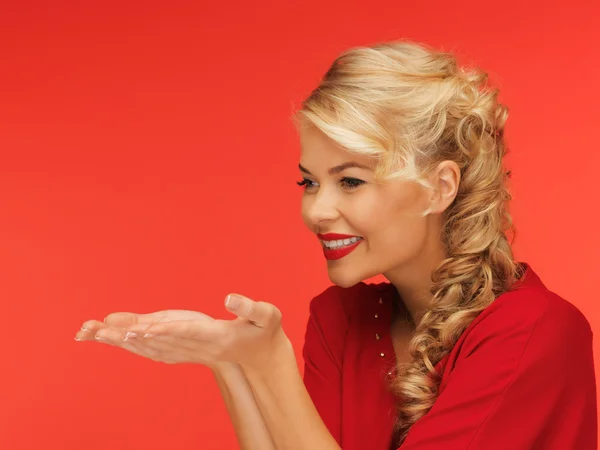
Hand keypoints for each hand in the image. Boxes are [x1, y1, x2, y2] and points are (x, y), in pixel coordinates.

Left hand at [75, 294, 291, 371]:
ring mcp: (190, 352)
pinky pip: (155, 350)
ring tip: (94, 333)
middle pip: (160, 341)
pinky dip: (135, 345)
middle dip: (129, 335)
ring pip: (152, 347)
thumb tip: (229, 297)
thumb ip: (251, 307)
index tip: (143, 329)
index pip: (188, 333)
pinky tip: (117, 340)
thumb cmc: (265, 332)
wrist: (261, 357)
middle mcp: (199, 348)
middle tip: (99, 330)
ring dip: (124, 341)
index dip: (166, 331)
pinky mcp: (185, 351)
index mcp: (218, 338)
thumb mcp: (267, 316)